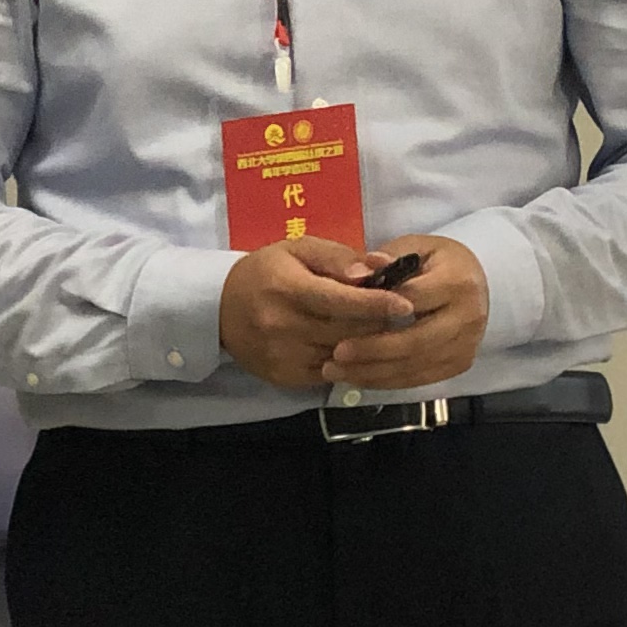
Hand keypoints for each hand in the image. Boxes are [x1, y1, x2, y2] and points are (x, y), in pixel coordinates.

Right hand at [219, 235, 416, 389]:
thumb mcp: (299, 249)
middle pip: (345, 331)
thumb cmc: (267, 271)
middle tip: (402, 314)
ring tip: (383, 330)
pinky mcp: (283, 377)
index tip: (407, 305)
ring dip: (366, 344)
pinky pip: (327, 373)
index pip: (340, 301)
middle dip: (378, 323)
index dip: (377, 304)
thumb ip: (338, 257)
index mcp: (288, 289)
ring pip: (341, 356)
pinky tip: (357, 347)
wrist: (219, 307)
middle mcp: (283, 326)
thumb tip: (375, 269)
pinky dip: (347, 361)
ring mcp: (282, 356)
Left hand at [316, 234, 489, 393]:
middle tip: (336, 354)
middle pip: (416, 341)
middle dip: (373, 350)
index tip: (341, 317)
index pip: (412, 300)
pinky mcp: (461, 363)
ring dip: (373, 372)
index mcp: (458, 281)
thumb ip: (388, 257)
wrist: (476, 280)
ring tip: (337, 371)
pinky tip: (359, 377)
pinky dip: (387, 381)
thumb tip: (364, 269)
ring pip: (416, 365)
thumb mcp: (415, 247)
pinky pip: (420, 379)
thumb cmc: (437, 262)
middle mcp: (469, 315)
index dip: (376, 309)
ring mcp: (468, 343)